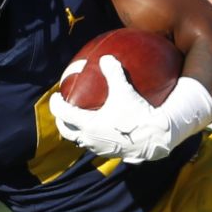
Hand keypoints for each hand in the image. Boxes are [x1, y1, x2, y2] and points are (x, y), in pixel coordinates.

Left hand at [50, 55, 211, 163]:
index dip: (56, 104)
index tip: (57, 96)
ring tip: (80, 121)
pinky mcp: (111, 154)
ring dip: (77, 131)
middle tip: (63, 110)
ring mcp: (99, 149)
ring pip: (81, 141)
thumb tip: (106, 57)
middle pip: (67, 132)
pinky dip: (92, 137)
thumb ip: (113, 73)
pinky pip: (95, 145)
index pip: (63, 114)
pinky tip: (102, 130)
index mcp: (88, 125)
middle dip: (62, 121)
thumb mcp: (125, 91)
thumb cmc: (138, 114)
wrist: (155, 137)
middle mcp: (90, 139)